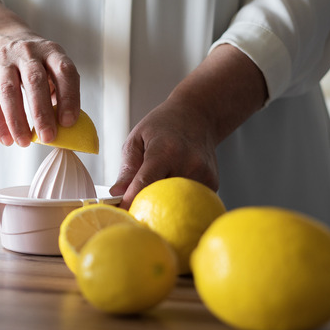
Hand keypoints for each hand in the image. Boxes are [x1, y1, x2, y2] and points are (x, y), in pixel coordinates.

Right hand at [0, 0, 79, 145]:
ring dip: (17, 121)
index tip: (68, 122)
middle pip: (35, 82)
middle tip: (48, 137)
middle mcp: (28, 53)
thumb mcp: (50, 65)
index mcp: (51, 52)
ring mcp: (4, 61)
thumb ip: (57, 90)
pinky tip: (6, 139)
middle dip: (42, 113)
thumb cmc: (32, 61)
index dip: (69, 97)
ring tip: (24, 142)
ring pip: (10, 91)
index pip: (64, 72)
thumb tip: (63, 127)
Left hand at [110, 43, 267, 207]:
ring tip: (159, 185)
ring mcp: (203, 175)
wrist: (198, 115)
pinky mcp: (213, 183)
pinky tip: (174, 182)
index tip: (121, 214)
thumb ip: (127, 168)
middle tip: (135, 203)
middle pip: (161, 197)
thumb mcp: (137, 139)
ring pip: (176, 201)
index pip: (145, 184)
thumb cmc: (163, 125)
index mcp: (165, 151)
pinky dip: (178, 197)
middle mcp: (187, 164)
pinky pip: (189, 199)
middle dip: (147, 203)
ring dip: (164, 200)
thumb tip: (116, 194)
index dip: (131, 201)